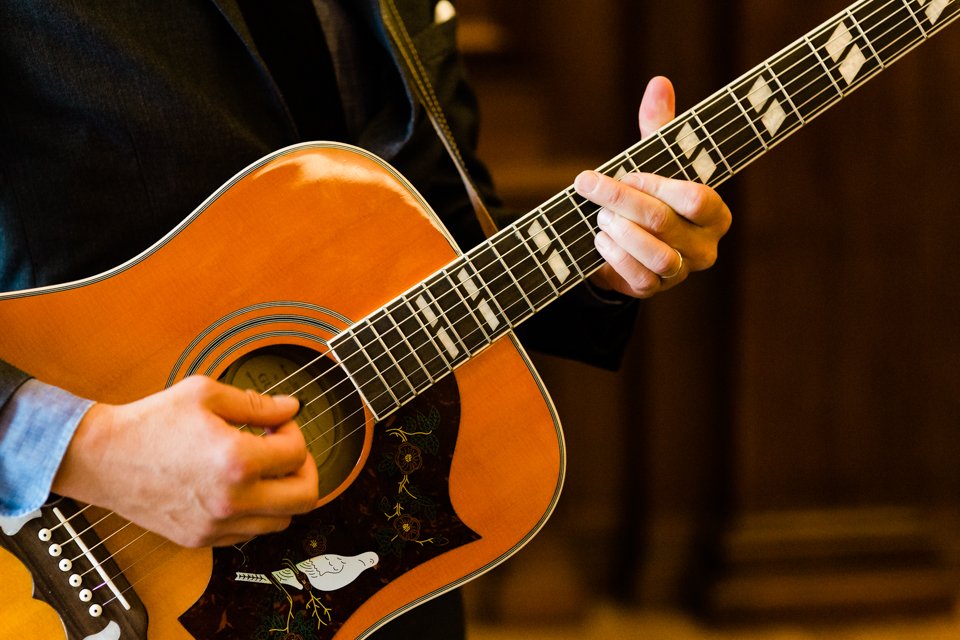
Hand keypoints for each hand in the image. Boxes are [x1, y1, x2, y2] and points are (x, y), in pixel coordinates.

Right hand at [52, 376, 318, 547]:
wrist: (103, 458)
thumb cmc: (151, 422)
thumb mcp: (206, 394)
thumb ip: (257, 403)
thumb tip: (291, 408)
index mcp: (236, 461)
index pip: (298, 454)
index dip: (294, 432)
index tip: (279, 425)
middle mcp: (231, 500)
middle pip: (305, 497)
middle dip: (304, 469)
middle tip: (287, 452)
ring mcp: (217, 525)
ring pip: (281, 521)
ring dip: (282, 493)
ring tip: (261, 468)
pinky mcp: (201, 539)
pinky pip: (250, 532)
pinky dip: (256, 512)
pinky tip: (238, 486)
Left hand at [574, 76, 731, 297]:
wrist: (627, 242)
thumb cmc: (649, 194)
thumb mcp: (654, 161)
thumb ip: (659, 127)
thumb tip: (659, 83)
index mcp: (716, 212)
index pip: (696, 197)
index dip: (656, 184)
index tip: (626, 172)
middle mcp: (706, 247)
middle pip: (664, 222)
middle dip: (621, 200)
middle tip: (590, 185)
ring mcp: (681, 272)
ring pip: (654, 254)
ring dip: (618, 230)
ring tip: (599, 216)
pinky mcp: (654, 290)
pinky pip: (636, 277)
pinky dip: (613, 255)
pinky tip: (599, 239)